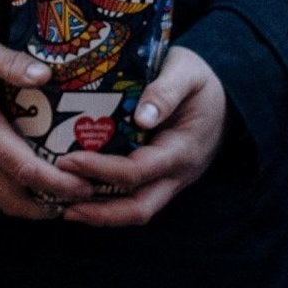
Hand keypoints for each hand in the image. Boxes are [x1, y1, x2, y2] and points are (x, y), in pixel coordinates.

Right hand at [0, 35, 97, 219]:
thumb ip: (11, 62)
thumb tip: (44, 74)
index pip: (26, 171)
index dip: (57, 184)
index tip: (83, 185)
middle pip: (12, 199)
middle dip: (45, 208)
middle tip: (76, 200)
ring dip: (26, 204)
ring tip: (55, 197)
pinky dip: (9, 192)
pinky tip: (24, 180)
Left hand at [56, 47, 226, 227]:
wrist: (226, 98)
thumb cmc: (200, 81)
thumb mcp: (187, 72)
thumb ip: (166, 91)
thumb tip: (142, 117)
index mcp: (182, 150)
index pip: (138, 171)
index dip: (102, 170)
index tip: (68, 161)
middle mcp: (177, 174)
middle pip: (138, 208)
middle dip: (99, 212)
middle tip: (61, 201)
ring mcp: (170, 181)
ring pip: (136, 210)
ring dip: (100, 214)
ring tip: (63, 207)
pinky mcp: (161, 179)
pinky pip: (135, 199)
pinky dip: (108, 203)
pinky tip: (80, 195)